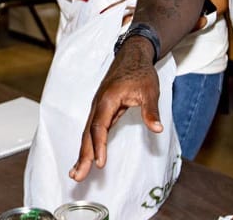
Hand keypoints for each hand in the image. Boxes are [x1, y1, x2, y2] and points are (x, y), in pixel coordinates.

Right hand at [70, 37, 160, 180]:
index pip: (100, 126)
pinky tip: (86, 156)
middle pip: (88, 133)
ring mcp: (98, 107)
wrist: (133, 55)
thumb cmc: (141, 72)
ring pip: (88, 132)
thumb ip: (151, 111)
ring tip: (76, 173)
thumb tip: (157, 128)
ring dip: (82, 152)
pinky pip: (92, 129)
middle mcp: (99, 104)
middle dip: (83, 155)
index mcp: (108, 99)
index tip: (99, 163)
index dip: (98, 145)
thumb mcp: (150, 90)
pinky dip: (88, 144)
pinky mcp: (101, 109)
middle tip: (77, 176)